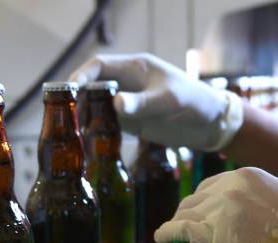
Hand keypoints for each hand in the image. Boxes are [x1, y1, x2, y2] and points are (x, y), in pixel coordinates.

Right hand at [69, 53, 243, 150]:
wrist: (210, 124)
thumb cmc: (194, 103)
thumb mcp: (169, 100)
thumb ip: (142, 102)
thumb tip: (115, 104)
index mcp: (135, 68)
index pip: (99, 66)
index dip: (82, 75)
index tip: (69, 90)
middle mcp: (127, 83)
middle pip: (92, 86)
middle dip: (77, 99)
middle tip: (67, 117)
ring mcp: (127, 103)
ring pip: (95, 106)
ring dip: (84, 117)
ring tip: (76, 132)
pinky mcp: (130, 121)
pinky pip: (106, 123)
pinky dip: (96, 130)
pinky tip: (89, 141)